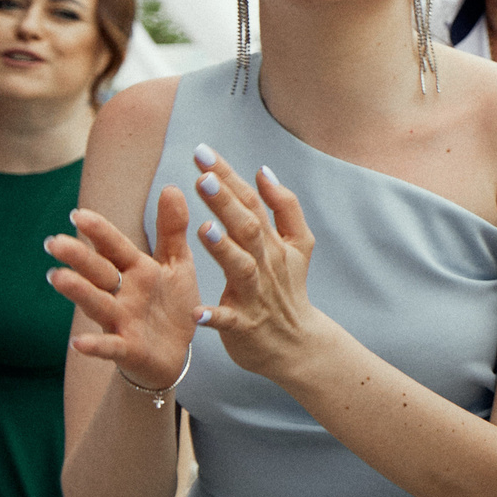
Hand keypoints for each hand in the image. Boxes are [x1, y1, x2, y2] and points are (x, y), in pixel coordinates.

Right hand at [51, 190, 201, 391]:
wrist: (175, 353)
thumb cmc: (170, 303)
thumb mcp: (176, 264)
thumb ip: (172, 230)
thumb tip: (172, 187)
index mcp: (135, 269)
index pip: (114, 247)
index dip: (99, 232)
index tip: (79, 214)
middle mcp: (121, 292)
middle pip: (97, 271)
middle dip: (78, 257)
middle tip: (54, 241)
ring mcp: (120, 320)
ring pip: (97, 303)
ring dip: (78, 291)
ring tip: (57, 277)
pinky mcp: (127, 348)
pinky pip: (109, 346)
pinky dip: (95, 345)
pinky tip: (78, 343)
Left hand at [185, 149, 331, 384]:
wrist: (299, 344)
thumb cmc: (289, 290)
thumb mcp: (299, 244)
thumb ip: (284, 206)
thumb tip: (263, 171)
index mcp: (273, 242)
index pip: (251, 202)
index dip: (229, 176)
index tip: (202, 151)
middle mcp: (266, 263)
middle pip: (248, 228)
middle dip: (226, 202)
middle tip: (204, 178)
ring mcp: (256, 294)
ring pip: (241, 268)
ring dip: (223, 250)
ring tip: (203, 229)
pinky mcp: (244, 326)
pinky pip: (228, 322)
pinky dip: (214, 318)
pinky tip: (196, 313)